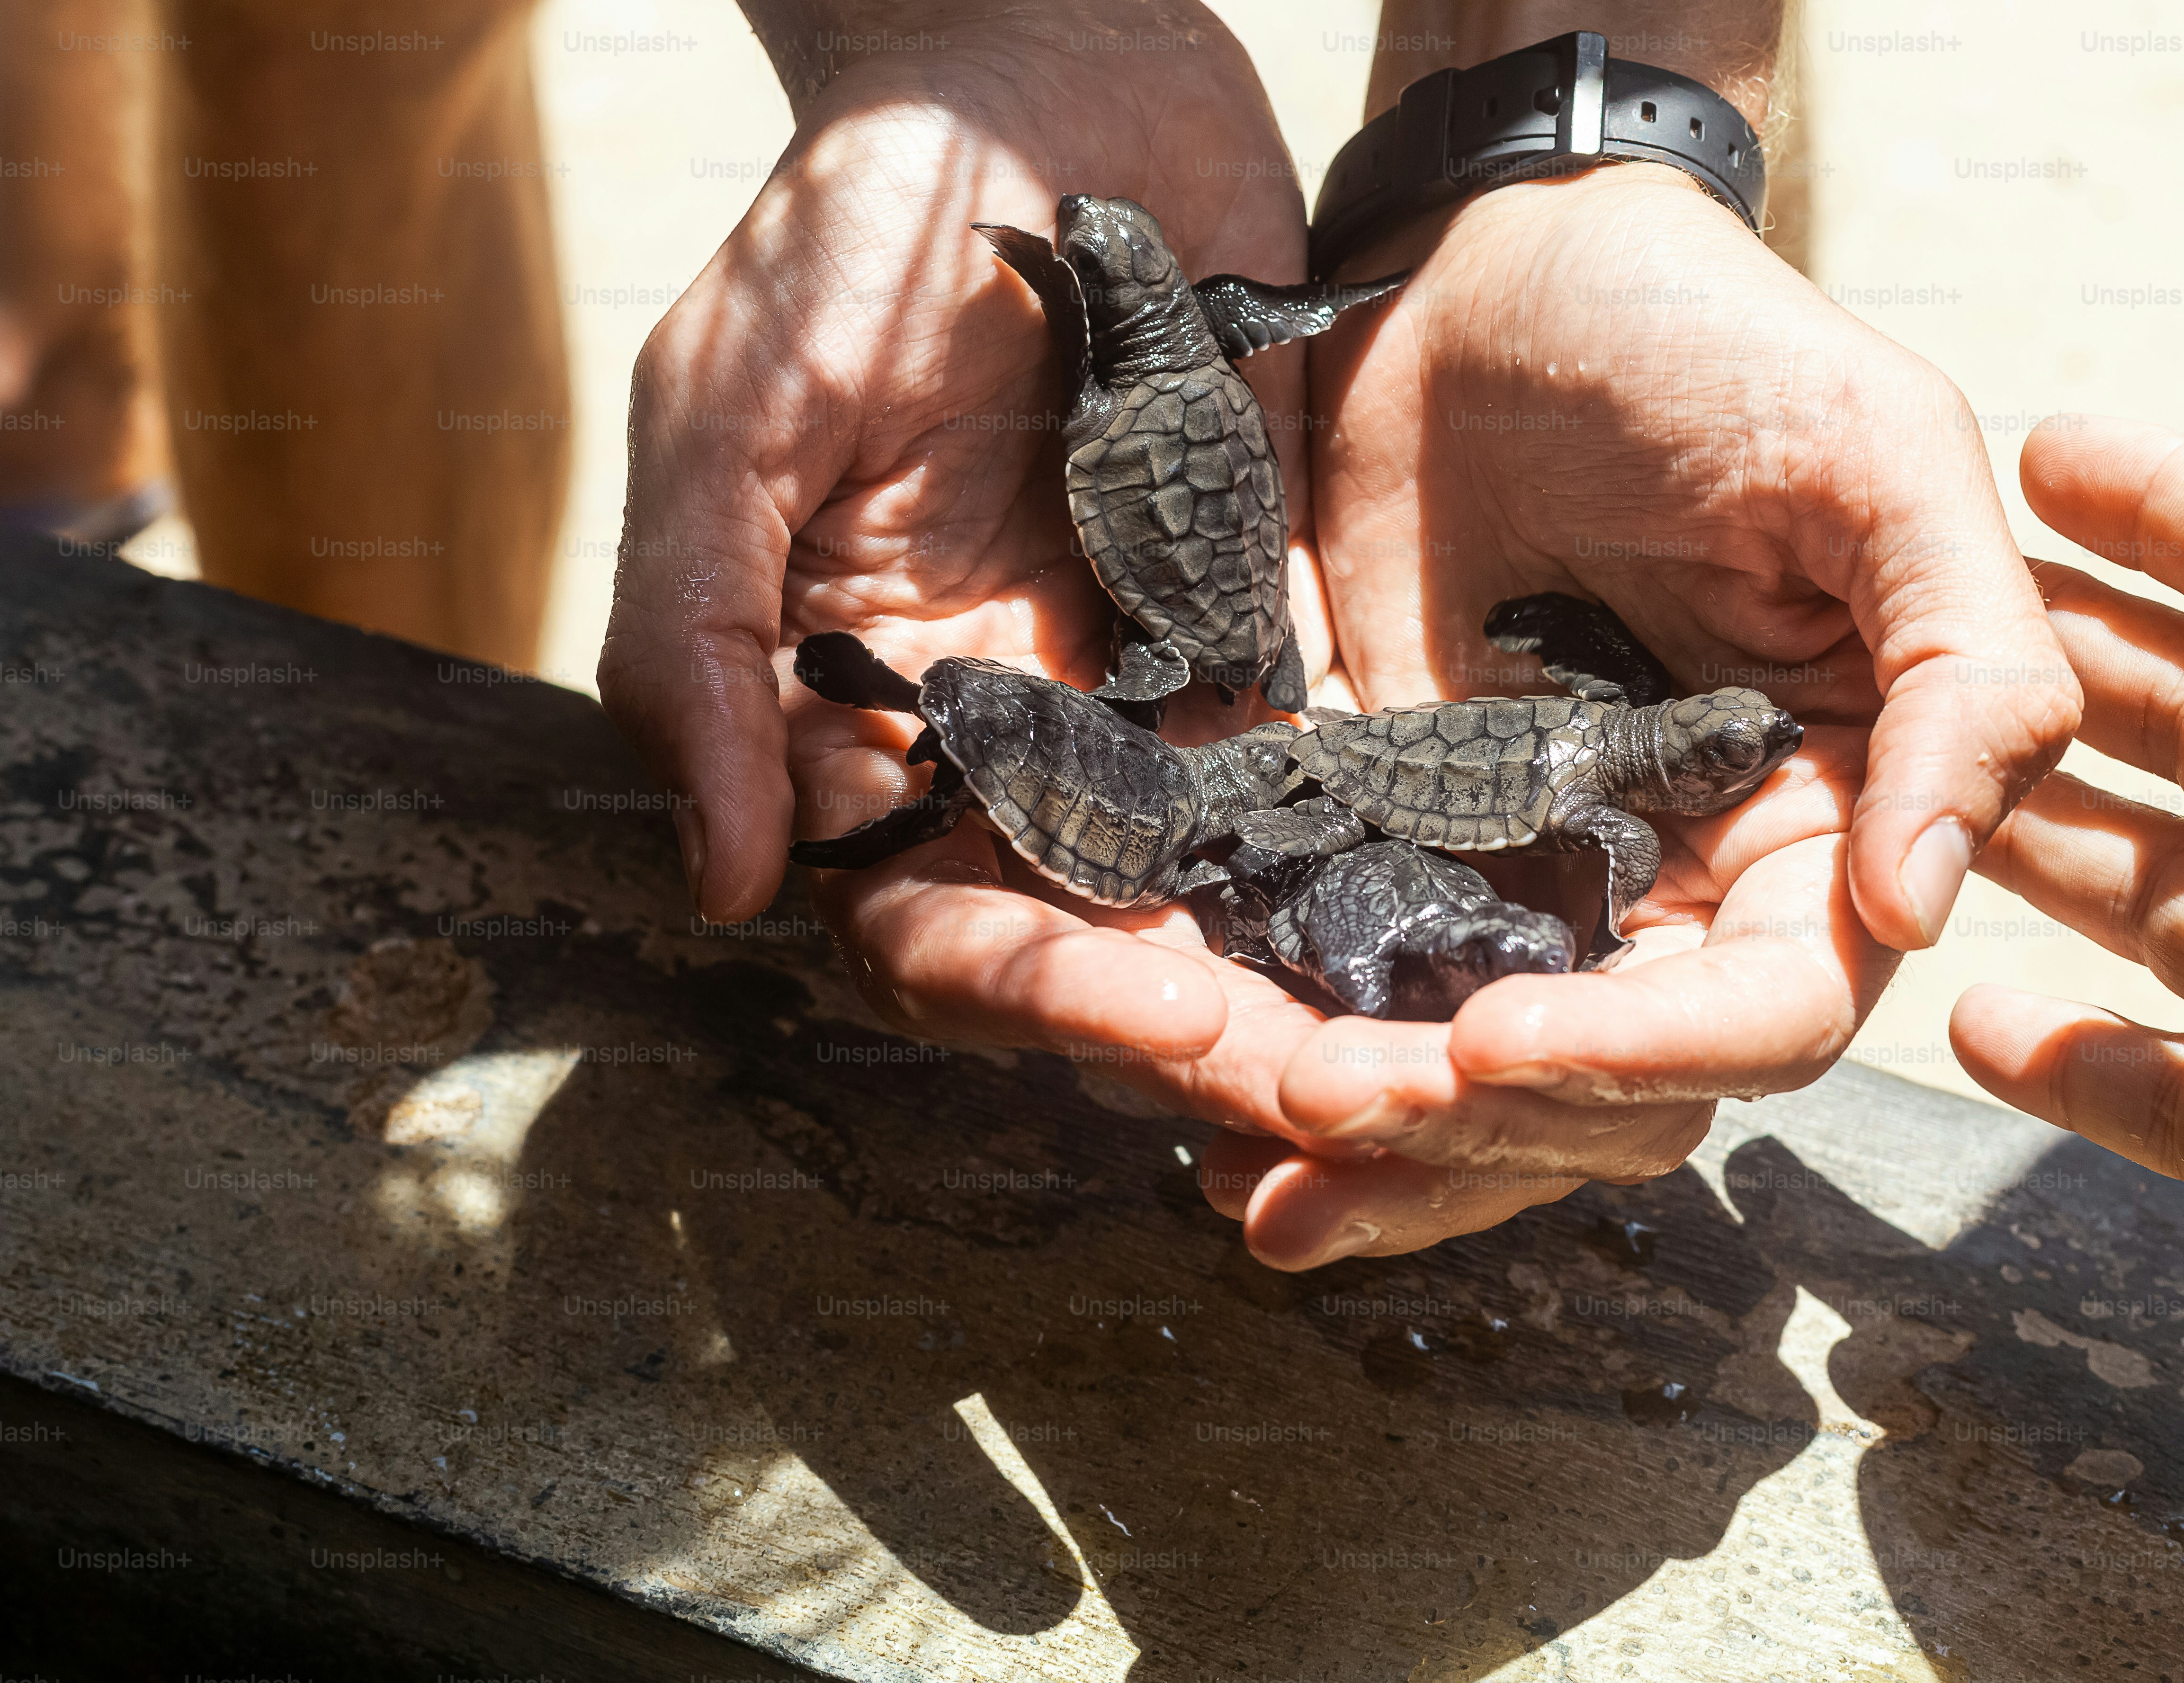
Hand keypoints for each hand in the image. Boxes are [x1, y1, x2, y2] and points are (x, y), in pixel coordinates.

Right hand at [600, 6, 1347, 1085]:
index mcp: (875, 714)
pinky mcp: (1264, 615)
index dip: (1030, 989)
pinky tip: (1482, 906)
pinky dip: (1389, 841)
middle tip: (1327, 1080)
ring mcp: (1146, 682)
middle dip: (1200, 1019)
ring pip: (1223, 887)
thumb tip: (724, 881)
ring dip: (1308, 972)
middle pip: (1098, 938)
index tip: (1152, 1014)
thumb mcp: (730, 415)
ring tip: (1419, 1042)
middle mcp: (1013, 731)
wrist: (1029, 64)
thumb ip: (701, 641)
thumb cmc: (841, 229)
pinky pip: (1327, 757)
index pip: (937, 918)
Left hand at [1208, 163, 2079, 1264]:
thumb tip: (1920, 908)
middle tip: (1323, 1099)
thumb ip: (1968, 675)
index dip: (1642, 1053)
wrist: (1493, 273)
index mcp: (1819, 821)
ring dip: (1388, 1158)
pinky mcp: (1408, 857)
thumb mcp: (1880, 464)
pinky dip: (1320, 1095)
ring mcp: (1540, 886)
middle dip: (1478, 1123)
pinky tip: (1235, 1159)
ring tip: (1260, 1173)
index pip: (1767, 1012)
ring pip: (1494, 1101)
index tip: (1491, 1038)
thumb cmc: (1708, 344)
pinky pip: (1377, 1013)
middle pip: (1618, 1095)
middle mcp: (1689, 888)